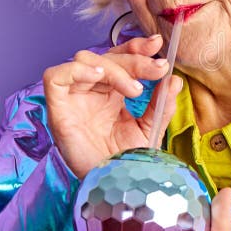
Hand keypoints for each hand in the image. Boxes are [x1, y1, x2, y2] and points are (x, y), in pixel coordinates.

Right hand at [43, 35, 182, 178]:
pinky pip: (55, 76)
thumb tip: (175, 79)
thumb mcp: (151, 128)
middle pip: (107, 57)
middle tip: (157, 69)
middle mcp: (92, 91)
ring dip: (113, 67)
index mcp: (113, 93)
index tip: (158, 44)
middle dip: (135, 59)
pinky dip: (76, 70)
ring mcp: (74, 98)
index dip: (137, 47)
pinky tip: (98, 76)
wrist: (113, 186)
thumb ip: (162, 103)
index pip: (121, 58)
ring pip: (85, 60)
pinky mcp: (57, 108)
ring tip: (134, 89)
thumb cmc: (126, 160)